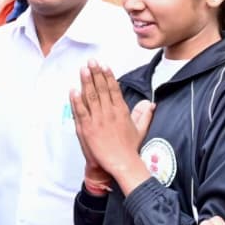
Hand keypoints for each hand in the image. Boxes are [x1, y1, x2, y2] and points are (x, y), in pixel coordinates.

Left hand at [69, 60, 153, 193]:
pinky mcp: (88, 129)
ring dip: (87, 82)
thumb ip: (144, 115)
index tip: (104, 66)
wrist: (123, 163)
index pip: (114, 89)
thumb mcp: (140, 130)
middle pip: (102, 89)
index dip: (108, 76)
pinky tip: (73, 90)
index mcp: (121, 111)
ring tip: (83, 69)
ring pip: (91, 97)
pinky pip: (81, 111)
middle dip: (96, 73)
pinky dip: (76, 101)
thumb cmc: (130, 149)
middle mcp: (110, 113)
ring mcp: (98, 120)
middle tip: (91, 61)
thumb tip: (151, 104)